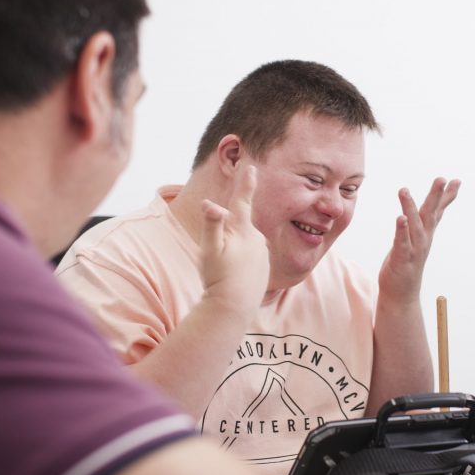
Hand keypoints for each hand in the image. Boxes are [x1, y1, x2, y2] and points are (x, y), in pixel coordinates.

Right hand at [199, 165, 269, 313]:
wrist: (234, 307)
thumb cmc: (218, 276)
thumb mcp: (210, 249)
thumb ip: (212, 225)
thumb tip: (210, 204)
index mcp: (243, 230)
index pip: (243, 201)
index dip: (246, 183)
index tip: (252, 167)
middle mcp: (257, 238)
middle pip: (237, 227)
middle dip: (226, 235)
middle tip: (218, 259)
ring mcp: (262, 253)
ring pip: (242, 244)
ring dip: (233, 252)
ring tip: (225, 272)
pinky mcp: (264, 267)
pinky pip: (249, 259)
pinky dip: (239, 265)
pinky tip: (234, 278)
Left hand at [377, 177, 459, 301]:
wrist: (401, 295)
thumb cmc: (406, 264)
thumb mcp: (416, 241)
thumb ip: (421, 225)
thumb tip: (430, 211)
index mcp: (426, 234)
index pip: (438, 212)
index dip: (447, 196)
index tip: (456, 180)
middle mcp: (423, 240)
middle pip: (430, 215)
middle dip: (436, 196)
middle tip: (442, 178)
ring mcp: (414, 249)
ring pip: (414, 225)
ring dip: (410, 207)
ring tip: (404, 189)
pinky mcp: (402, 259)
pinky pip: (402, 242)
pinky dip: (402, 230)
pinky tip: (400, 218)